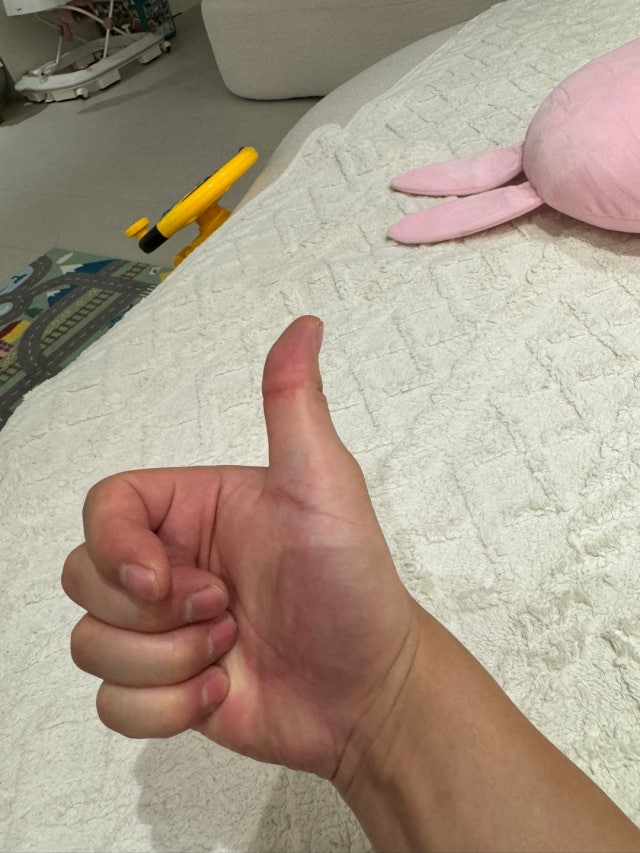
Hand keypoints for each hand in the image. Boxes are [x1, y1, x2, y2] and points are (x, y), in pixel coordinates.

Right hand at [62, 316, 418, 778]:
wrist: (369, 689)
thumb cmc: (353, 584)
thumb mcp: (324, 486)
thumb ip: (295, 404)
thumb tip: (305, 324)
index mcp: (194, 510)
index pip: (103, 508)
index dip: (114, 546)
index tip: (163, 578)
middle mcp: (171, 564)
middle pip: (83, 578)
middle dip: (152, 614)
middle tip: (226, 612)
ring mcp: (163, 629)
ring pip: (91, 644)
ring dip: (165, 663)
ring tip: (231, 651)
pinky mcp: (164, 686)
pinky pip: (111, 703)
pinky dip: (165, 710)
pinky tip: (220, 690)